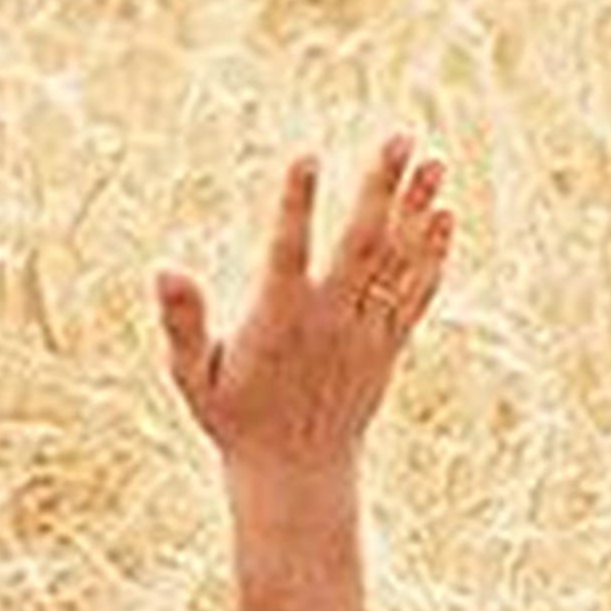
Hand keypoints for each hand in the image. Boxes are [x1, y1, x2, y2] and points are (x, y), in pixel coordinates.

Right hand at [156, 138, 451, 516]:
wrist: (297, 474)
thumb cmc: (235, 417)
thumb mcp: (193, 375)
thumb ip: (184, 322)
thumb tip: (165, 268)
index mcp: (280, 320)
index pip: (288, 251)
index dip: (297, 204)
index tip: (307, 155)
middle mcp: (331, 321)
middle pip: (363, 245)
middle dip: (381, 188)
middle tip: (398, 137)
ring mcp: (367, 333)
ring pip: (397, 262)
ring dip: (416, 208)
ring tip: (434, 159)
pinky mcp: (388, 345)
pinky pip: (417, 293)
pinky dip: (432, 254)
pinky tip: (444, 215)